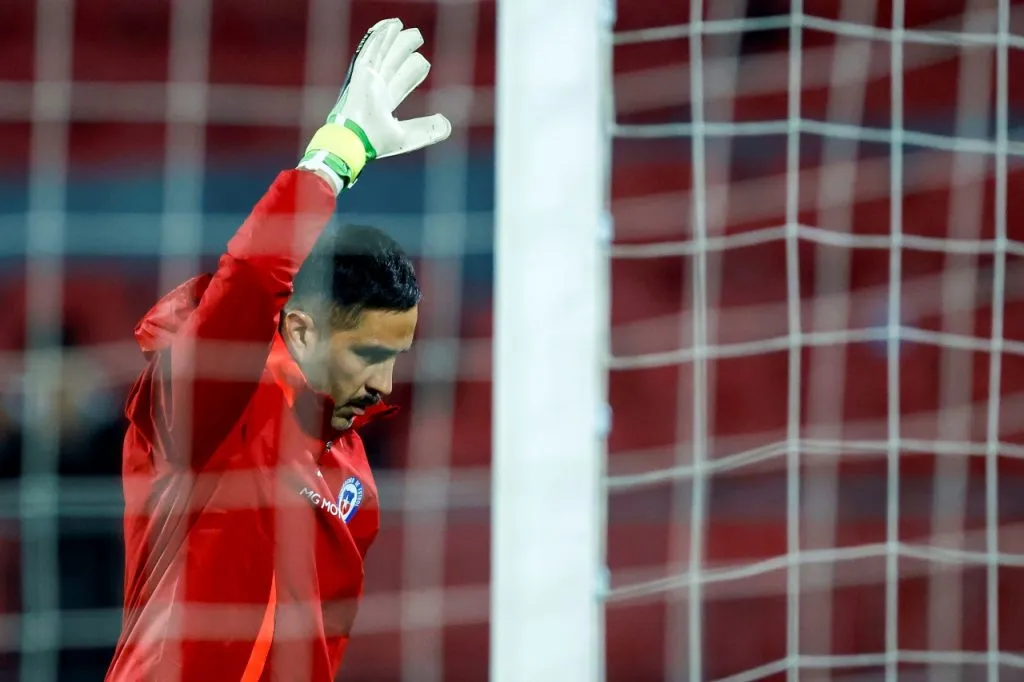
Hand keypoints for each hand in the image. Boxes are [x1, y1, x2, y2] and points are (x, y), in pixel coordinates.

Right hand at [298, 18, 451, 191]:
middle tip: (416, 37)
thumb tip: (447, 124)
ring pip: (382, 53)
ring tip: (400, 25)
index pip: (401, 82)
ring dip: (391, 39)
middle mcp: (375, 90)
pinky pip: (371, 50)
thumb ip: (427, 130)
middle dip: (403, 50)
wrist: (356, 140)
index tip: (423, 63)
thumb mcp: (407, 136)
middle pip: (392, 63)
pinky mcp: (361, 73)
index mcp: (384, 104)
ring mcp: (367, 80)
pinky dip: (378, 38)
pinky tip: (388, 26)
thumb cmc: (375, 142)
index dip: (412, 72)